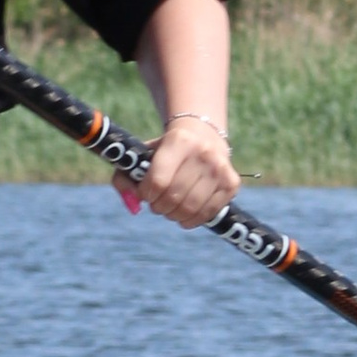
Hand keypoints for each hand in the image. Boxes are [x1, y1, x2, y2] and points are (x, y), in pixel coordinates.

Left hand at [124, 109, 238, 227]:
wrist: (203, 136)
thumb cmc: (166, 151)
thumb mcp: (142, 155)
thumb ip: (124, 178)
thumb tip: (133, 204)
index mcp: (179, 140)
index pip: (157, 180)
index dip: (146, 194)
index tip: (146, 194)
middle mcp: (203, 153)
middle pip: (173, 197)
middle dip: (159, 206)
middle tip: (157, 204)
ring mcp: (220, 169)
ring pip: (190, 208)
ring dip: (174, 215)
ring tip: (170, 208)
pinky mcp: (231, 183)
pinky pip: (207, 213)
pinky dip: (192, 220)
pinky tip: (185, 213)